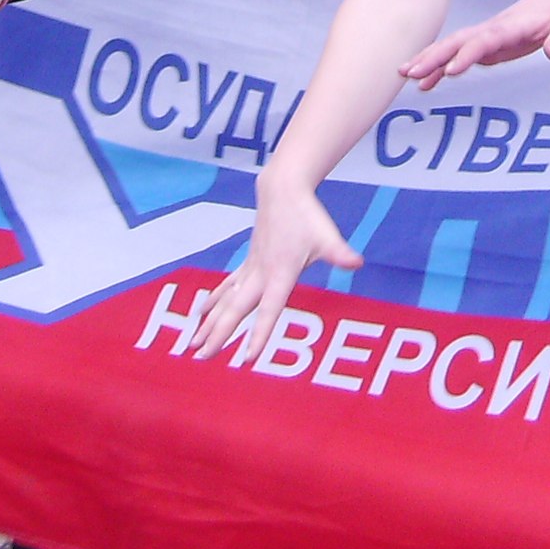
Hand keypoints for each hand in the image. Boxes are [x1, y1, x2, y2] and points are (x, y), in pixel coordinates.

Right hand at [192, 177, 361, 363]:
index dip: (259, 335)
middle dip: (218, 334)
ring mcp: (251, 268)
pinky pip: (226, 287)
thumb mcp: (328, 237)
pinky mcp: (248, 263)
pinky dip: (212, 302)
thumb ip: (340, 254)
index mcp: (280, 273)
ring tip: (192, 343)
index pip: (269, 311)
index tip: (246, 358)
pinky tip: (200, 315)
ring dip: (209, 323)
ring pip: (225, 300)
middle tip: (202, 355)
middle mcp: (261, 274)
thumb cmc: (306, 215)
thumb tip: (357, 263)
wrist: (281, 190)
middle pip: (236, 309)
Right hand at [399, 0, 549, 89]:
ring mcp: (486, 36)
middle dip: (433, 56)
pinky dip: (440, 68)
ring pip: (452, 46)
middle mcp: (492, 30)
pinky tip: (426, 83)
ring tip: (405, 76)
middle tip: (409, 73)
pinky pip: (457, 55)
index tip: (449, 71)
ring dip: (429, 59)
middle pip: (457, 42)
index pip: (484, 41)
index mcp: (510, 26)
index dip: (466, 55)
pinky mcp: (486, 45)